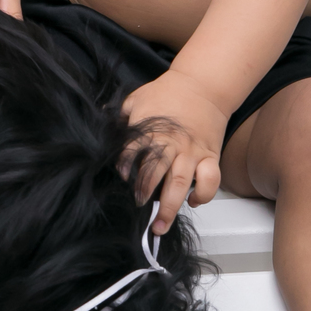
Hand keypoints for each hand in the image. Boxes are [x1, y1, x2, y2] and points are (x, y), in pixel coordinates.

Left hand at [121, 72, 229, 234]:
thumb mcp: (137, 98)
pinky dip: (203, 195)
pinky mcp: (209, 156)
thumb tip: (98, 127)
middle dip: (146, 193)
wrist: (203, 85)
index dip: (125, 165)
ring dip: (171, 206)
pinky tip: (193, 201)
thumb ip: (119, 116)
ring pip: (182, 182)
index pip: (134, 149)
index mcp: (152, 129)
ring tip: (160, 225)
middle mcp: (173, 142)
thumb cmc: (167, 92)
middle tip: (138, 209)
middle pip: (157, 171)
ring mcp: (192, 151)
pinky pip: (211, 180)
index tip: (121, 177)